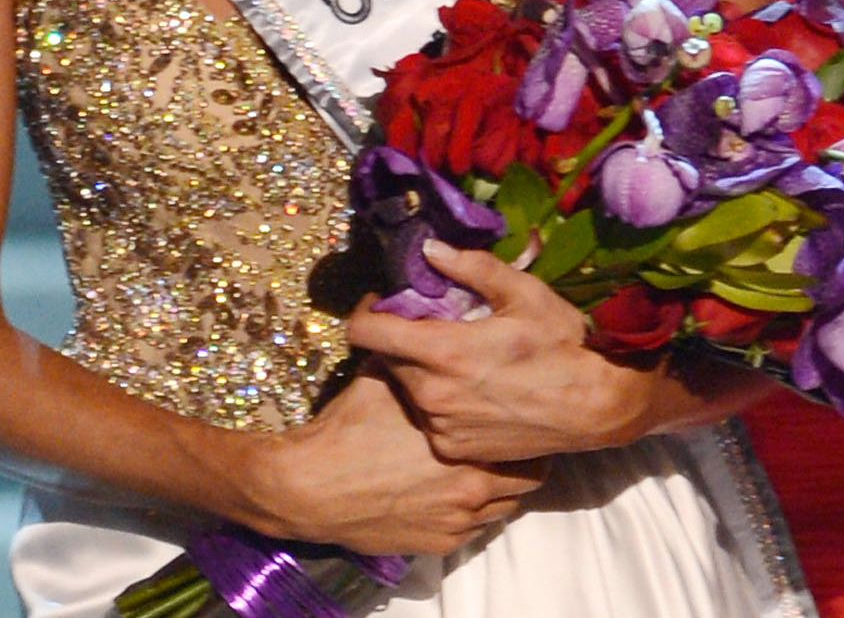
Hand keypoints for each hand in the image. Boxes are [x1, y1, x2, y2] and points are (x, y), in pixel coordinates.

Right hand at [244, 371, 546, 556]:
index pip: (520, 431)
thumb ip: (401, 345)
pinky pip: (483, 527)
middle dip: (526, 456)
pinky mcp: (445, 542)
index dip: (522, 418)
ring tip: (496, 466)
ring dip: (508, 485)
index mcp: (464, 437)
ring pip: (511, 503)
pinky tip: (467, 493)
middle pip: (531, 473)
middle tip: (514, 439)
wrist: (313, 489)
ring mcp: (461, 518)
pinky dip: (482, 511)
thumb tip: (393, 300)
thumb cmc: (349, 429)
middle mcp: (473, 482)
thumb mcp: (378, 376)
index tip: (518, 405)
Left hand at [347, 242, 652, 461]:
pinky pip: (429, 417)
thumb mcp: (524, 292)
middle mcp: (432, 393)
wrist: (594, 407)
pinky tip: (471, 391)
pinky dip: (439, 401)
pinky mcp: (453, 448)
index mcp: (442, 351)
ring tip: (456, 360)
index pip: (367, 332)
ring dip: (420, 371)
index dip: (365, 313)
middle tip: (432, 327)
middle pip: (387, 359)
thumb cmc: (561, 343)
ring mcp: (441, 426)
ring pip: (408, 388)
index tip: (383, 303)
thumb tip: (429, 249)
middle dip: (402, 339)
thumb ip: (471, 267)